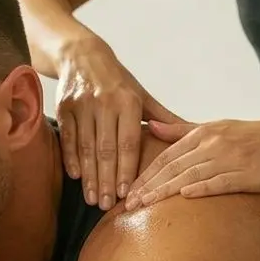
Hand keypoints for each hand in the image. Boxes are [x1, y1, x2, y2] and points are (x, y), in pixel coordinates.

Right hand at [56, 37, 184, 208]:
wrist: (82, 55)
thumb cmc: (117, 81)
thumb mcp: (142, 95)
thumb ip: (165, 118)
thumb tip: (195, 134)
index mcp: (128, 101)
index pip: (128, 141)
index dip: (127, 169)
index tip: (126, 193)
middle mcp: (104, 102)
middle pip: (106, 148)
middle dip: (106, 179)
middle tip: (107, 205)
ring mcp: (82, 105)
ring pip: (85, 146)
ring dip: (89, 175)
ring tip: (92, 199)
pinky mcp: (64, 106)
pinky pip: (67, 137)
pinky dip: (70, 158)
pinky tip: (75, 177)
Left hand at [125, 117, 259, 207]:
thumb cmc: (250, 137)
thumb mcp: (215, 127)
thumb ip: (181, 130)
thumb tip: (151, 125)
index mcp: (203, 133)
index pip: (166, 155)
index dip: (145, 173)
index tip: (127, 190)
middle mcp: (213, 144)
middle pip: (173, 167)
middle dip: (148, 186)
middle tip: (127, 204)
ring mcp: (230, 159)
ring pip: (191, 175)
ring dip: (165, 191)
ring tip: (145, 206)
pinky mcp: (246, 174)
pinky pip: (220, 182)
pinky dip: (202, 188)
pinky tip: (184, 196)